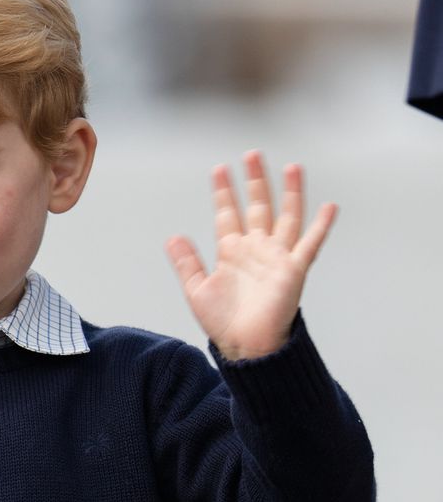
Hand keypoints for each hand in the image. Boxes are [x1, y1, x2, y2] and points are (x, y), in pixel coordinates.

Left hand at [165, 151, 336, 360]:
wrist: (245, 347)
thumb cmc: (223, 324)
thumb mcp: (197, 290)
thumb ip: (187, 263)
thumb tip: (172, 237)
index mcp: (232, 253)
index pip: (228, 214)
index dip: (224, 192)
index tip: (219, 169)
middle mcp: (256, 250)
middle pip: (258, 207)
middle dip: (255, 182)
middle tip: (251, 155)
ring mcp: (276, 258)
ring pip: (286, 217)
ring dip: (289, 192)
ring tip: (291, 167)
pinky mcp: (293, 270)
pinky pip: (310, 244)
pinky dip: (321, 226)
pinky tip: (329, 206)